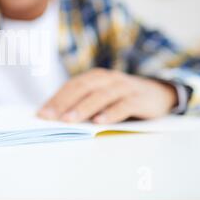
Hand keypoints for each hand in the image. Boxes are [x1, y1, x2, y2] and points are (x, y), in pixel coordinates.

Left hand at [38, 68, 176, 123]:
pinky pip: (123, 105)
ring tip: (69, 120)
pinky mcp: (139, 99)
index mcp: (95, 77)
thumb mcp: (102, 97)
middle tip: (49, 117)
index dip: (56, 99)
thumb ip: (83, 103)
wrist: (158, 93)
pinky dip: (111, 113)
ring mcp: (124, 87)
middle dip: (64, 103)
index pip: (71, 86)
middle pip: (83, 88)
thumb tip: (56, 118)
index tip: (41, 113)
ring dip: (83, 108)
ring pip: (101, 96)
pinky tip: (99, 122)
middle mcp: (108, 78)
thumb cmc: (121, 98)